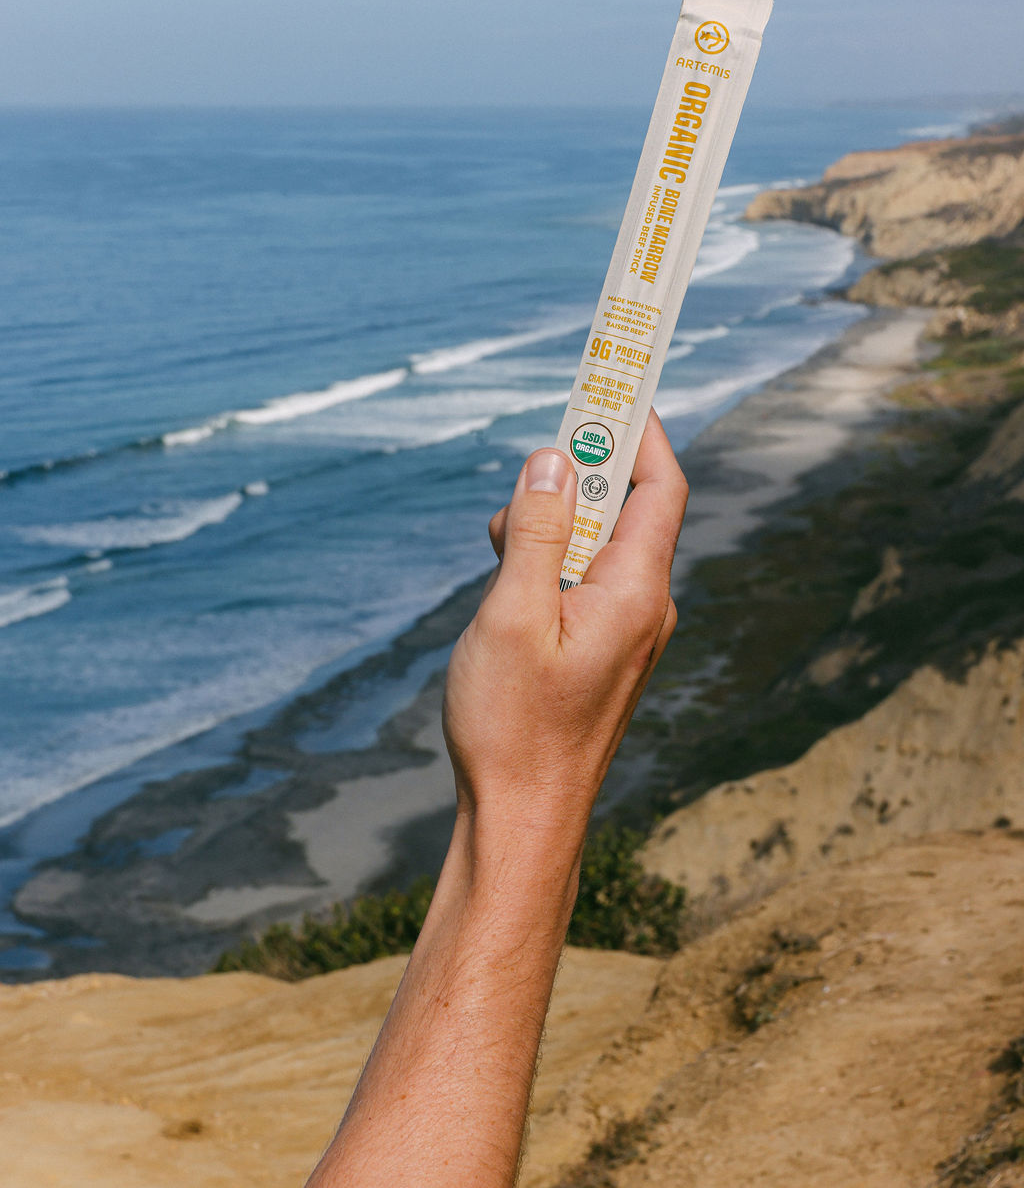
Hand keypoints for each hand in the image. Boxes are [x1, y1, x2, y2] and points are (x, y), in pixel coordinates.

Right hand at [443, 410, 686, 841]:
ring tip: (502, 552)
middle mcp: (645, 607)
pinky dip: (548, 563)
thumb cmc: (514, 726)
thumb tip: (554, 459)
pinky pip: (585, 580)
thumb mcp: (512, 615)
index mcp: (636, 592)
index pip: (661, 484)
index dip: (639, 429)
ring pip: (599, 544)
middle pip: (629, 507)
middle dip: (577, 478)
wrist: (522, 820)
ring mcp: (626, 630)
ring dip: (552, 526)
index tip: (612, 382)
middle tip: (526, 474)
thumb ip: (536, 532)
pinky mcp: (602, 649)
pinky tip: (507, 587)